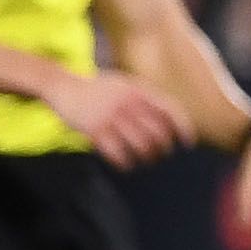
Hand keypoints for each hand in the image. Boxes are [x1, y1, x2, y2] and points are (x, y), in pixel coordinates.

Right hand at [45, 70, 192, 167]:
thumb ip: (147, 97)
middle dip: (163, 147)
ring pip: (141, 145)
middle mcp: (127, 102)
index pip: (170, 110)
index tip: (187, 144)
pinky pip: (117, 152)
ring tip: (145, 160)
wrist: (63, 86)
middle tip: (160, 154)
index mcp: (138, 90)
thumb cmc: (99, 89)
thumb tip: (173, 120)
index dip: (183, 129)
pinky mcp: (94, 129)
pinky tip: (125, 165)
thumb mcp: (125, 84)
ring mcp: (111, 115)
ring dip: (146, 157)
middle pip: (158, 132)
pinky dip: (125, 162)